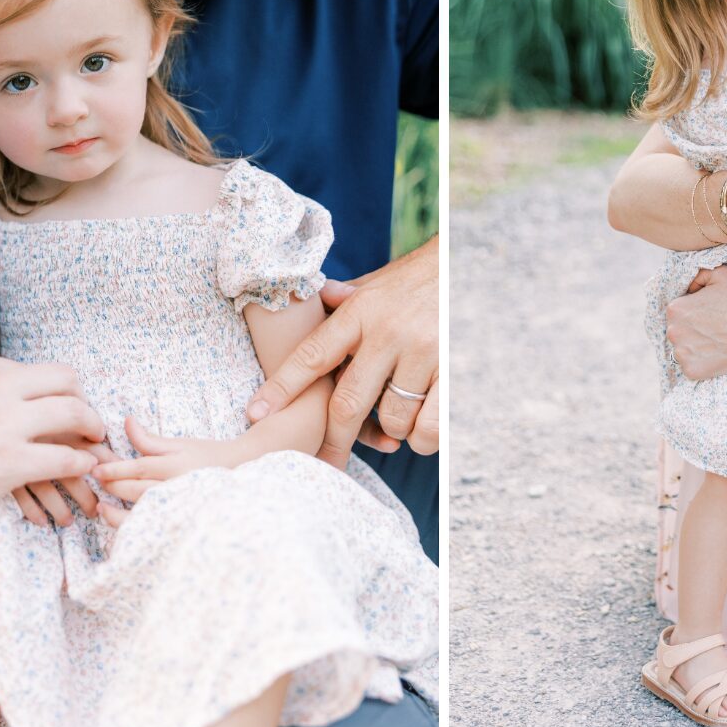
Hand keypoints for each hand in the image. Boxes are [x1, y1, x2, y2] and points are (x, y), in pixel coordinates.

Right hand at [0, 351, 106, 538]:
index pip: (36, 370)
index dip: (57, 390)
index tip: (64, 405)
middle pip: (67, 380)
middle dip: (83, 400)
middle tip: (88, 422)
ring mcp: (6, 423)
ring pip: (74, 413)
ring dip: (92, 428)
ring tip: (94, 443)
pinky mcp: (10, 461)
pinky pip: (65, 457)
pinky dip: (81, 463)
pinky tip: (82, 470)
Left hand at [92, 418, 242, 526]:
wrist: (239, 473)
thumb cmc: (207, 455)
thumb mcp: (179, 444)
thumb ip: (150, 439)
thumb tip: (126, 421)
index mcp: (173, 466)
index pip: (138, 468)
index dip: (114, 470)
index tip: (96, 470)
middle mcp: (174, 488)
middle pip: (135, 490)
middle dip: (112, 487)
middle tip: (95, 484)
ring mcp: (176, 507)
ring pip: (140, 514)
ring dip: (116, 513)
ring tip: (101, 509)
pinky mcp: (178, 521)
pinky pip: (150, 529)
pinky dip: (133, 528)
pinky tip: (120, 525)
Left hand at [246, 237, 438, 469]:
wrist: (470, 264)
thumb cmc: (414, 282)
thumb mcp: (374, 284)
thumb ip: (343, 300)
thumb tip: (314, 300)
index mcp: (360, 311)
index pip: (312, 355)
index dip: (282, 387)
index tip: (256, 413)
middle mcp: (388, 332)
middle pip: (349, 402)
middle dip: (332, 440)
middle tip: (323, 462)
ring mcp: (422, 352)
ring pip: (392, 420)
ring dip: (389, 433)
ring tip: (393, 424)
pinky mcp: (452, 370)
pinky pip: (428, 426)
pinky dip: (420, 438)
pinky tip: (419, 430)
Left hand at [666, 267, 726, 379]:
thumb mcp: (720, 273)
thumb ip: (698, 272)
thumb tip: (689, 285)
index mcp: (675, 308)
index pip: (678, 310)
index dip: (694, 310)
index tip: (710, 312)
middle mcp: (672, 331)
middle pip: (678, 329)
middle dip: (691, 328)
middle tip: (714, 327)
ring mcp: (681, 354)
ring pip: (682, 348)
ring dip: (694, 346)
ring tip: (715, 341)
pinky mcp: (691, 371)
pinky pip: (690, 366)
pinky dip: (700, 362)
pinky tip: (716, 354)